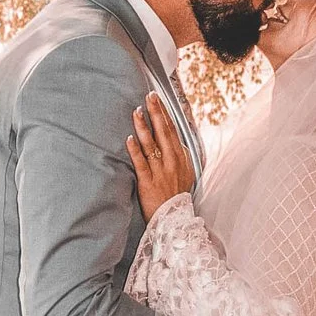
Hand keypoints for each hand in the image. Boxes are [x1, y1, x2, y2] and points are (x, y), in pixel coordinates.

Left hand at [126, 95, 194, 218]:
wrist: (175, 219)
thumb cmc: (176, 195)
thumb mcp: (186, 172)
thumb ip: (179, 155)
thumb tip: (174, 139)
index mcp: (181, 157)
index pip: (172, 130)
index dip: (165, 114)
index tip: (158, 99)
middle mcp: (172, 162)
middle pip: (164, 132)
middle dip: (156, 113)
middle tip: (149, 96)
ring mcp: (161, 171)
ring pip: (151, 145)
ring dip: (143, 127)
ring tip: (136, 111)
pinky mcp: (148, 182)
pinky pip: (141, 163)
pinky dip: (135, 150)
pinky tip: (129, 138)